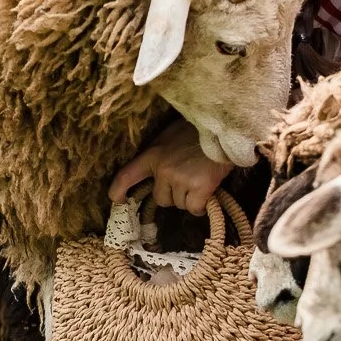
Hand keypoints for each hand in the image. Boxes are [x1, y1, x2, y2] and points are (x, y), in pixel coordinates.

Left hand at [108, 117, 234, 215]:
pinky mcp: (199, 188)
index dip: (118, 189)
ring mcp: (181, 179)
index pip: (127, 175)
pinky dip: (201, 206)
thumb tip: (155, 174)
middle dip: (173, 196)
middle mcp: (163, 169)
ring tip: (200, 179)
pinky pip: (194, 209)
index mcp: (153, 154)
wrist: (224, 131)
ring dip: (189, 198)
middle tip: (187, 181)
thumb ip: (160, 154)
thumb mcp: (170, 136)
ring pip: (180, 204)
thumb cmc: (198, 132)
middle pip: (161, 199)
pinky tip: (207, 192)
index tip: (116, 199)